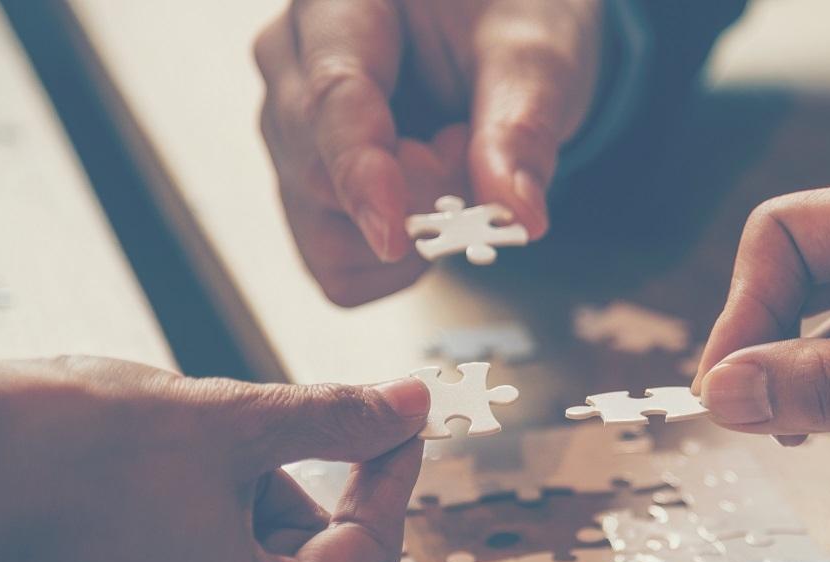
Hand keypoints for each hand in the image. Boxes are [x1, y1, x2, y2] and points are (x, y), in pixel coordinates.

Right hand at [255, 0, 603, 305]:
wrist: (504, 44)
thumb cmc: (508, 25)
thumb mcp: (537, 56)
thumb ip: (522, 126)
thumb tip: (518, 213)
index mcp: (338, 5)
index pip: (330, 98)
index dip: (362, 172)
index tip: (396, 233)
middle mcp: (293, 65)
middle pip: (318, 173)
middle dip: (416, 196)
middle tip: (471, 153)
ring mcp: (293, 135)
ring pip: (323, 234)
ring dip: (408, 229)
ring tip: (453, 163)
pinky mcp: (307, 192)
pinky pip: (336, 268)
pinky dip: (397, 262)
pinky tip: (428, 203)